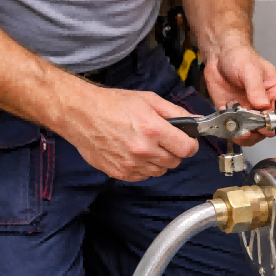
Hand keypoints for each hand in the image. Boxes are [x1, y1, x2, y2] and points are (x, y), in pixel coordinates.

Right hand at [60, 86, 198, 181]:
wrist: (79, 113)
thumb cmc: (112, 104)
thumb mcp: (148, 100)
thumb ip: (175, 112)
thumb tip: (196, 121)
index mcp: (153, 130)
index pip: (187, 149)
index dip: (190, 144)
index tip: (186, 140)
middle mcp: (143, 150)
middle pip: (175, 162)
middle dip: (173, 151)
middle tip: (161, 140)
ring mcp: (131, 164)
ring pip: (160, 171)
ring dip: (158, 160)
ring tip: (145, 145)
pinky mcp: (120, 173)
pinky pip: (143, 176)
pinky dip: (143, 168)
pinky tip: (133, 153)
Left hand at [203, 35, 275, 146]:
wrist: (218, 55)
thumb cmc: (239, 56)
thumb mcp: (251, 69)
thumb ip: (256, 88)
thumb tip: (262, 104)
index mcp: (275, 94)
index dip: (270, 121)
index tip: (261, 120)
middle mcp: (264, 105)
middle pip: (266, 128)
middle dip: (256, 130)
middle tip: (246, 125)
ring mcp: (249, 111)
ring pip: (251, 133)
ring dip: (243, 134)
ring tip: (236, 126)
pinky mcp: (234, 114)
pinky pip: (235, 129)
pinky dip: (230, 129)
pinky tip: (226, 119)